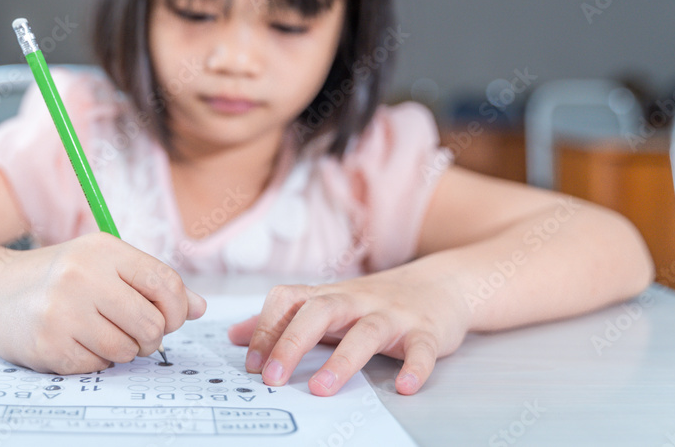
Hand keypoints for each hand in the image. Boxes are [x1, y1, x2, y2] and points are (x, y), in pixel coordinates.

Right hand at [0, 232, 205, 373]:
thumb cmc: (59, 278)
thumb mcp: (104, 265)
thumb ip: (152, 283)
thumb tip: (199, 307)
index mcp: (104, 249)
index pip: (165, 283)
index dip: (177, 309)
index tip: (169, 317)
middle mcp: (83, 275)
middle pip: (151, 323)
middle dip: (151, 336)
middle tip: (135, 332)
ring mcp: (63, 310)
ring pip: (127, 349)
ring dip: (122, 350)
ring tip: (101, 333)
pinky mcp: (48, 344)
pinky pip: (98, 365)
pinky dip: (94, 360)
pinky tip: (76, 342)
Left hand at [227, 265, 469, 395]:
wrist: (440, 285)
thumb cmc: (375, 301)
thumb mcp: (327, 305)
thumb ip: (282, 320)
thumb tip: (234, 335)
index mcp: (330, 296)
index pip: (288, 300)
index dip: (266, 328)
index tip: (251, 363)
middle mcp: (358, 301)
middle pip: (320, 311)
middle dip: (292, 342)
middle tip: (272, 377)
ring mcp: (393, 315)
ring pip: (366, 332)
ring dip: (342, 361)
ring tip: (322, 389)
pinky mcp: (426, 332)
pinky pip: (420, 349)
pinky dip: (414, 367)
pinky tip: (404, 387)